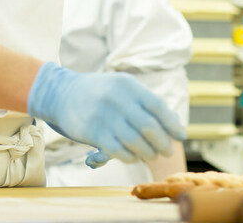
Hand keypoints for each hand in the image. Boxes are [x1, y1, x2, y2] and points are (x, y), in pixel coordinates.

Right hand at [28, 62, 184, 163]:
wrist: (61, 94)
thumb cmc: (99, 94)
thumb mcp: (120, 88)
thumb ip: (144, 103)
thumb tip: (173, 126)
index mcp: (127, 85)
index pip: (157, 106)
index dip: (172, 124)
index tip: (181, 136)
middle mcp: (117, 98)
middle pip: (150, 127)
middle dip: (162, 143)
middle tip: (166, 151)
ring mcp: (104, 116)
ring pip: (136, 142)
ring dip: (148, 153)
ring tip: (150, 155)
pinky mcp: (92, 132)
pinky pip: (119, 151)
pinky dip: (130, 157)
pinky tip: (133, 157)